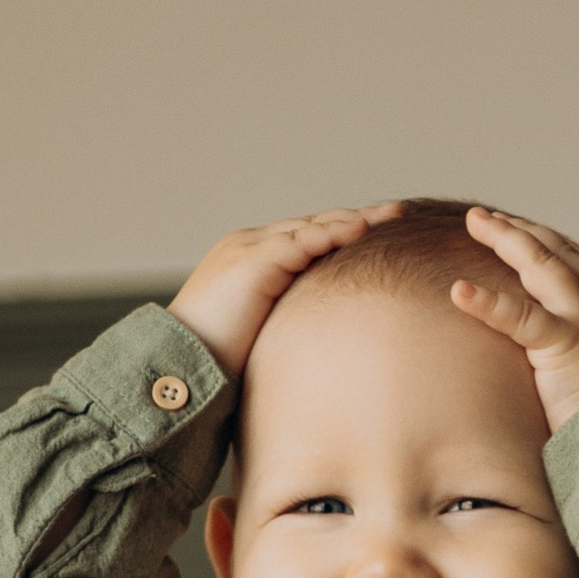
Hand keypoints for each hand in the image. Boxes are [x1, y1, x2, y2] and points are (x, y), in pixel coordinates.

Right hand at [168, 203, 404, 377]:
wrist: (179, 363)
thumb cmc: (219, 361)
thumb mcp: (266, 335)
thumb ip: (292, 325)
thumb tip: (327, 349)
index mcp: (257, 261)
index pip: (310, 237)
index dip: (346, 233)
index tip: (384, 233)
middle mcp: (253, 245)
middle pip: (316, 224)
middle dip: (358, 219)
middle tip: (398, 214)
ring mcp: (250, 249)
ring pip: (311, 226)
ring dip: (352, 221)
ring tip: (390, 217)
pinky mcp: (251, 262)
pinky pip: (298, 242)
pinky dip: (329, 235)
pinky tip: (359, 231)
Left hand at [450, 207, 578, 427]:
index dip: (550, 243)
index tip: (525, 232)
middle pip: (557, 250)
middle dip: (520, 230)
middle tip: (485, 218)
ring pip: (540, 263)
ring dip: (505, 238)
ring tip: (475, 223)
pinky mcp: (565, 345)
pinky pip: (518, 317)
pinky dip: (487, 302)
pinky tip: (459, 291)